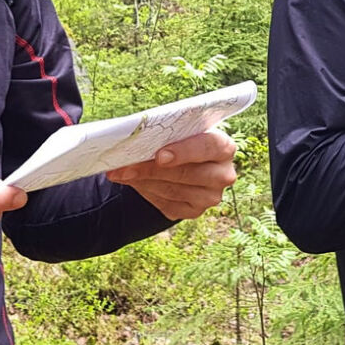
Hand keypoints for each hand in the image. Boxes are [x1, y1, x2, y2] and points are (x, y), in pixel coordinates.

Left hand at [105, 129, 238, 219]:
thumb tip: (129, 140)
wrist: (183, 162)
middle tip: (123, 167)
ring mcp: (211, 196)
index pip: (209, 147)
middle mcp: (223, 174)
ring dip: (143, 181)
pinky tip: (134, 182)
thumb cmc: (180, 140)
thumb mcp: (177, 132)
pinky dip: (147, 192)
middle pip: (188, 174)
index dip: (185, 151)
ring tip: (121, 173)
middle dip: (151, 170)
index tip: (160, 155)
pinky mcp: (195, 211)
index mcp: (223, 146)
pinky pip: (168, 205)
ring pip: (174, 191)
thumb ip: (162, 134)